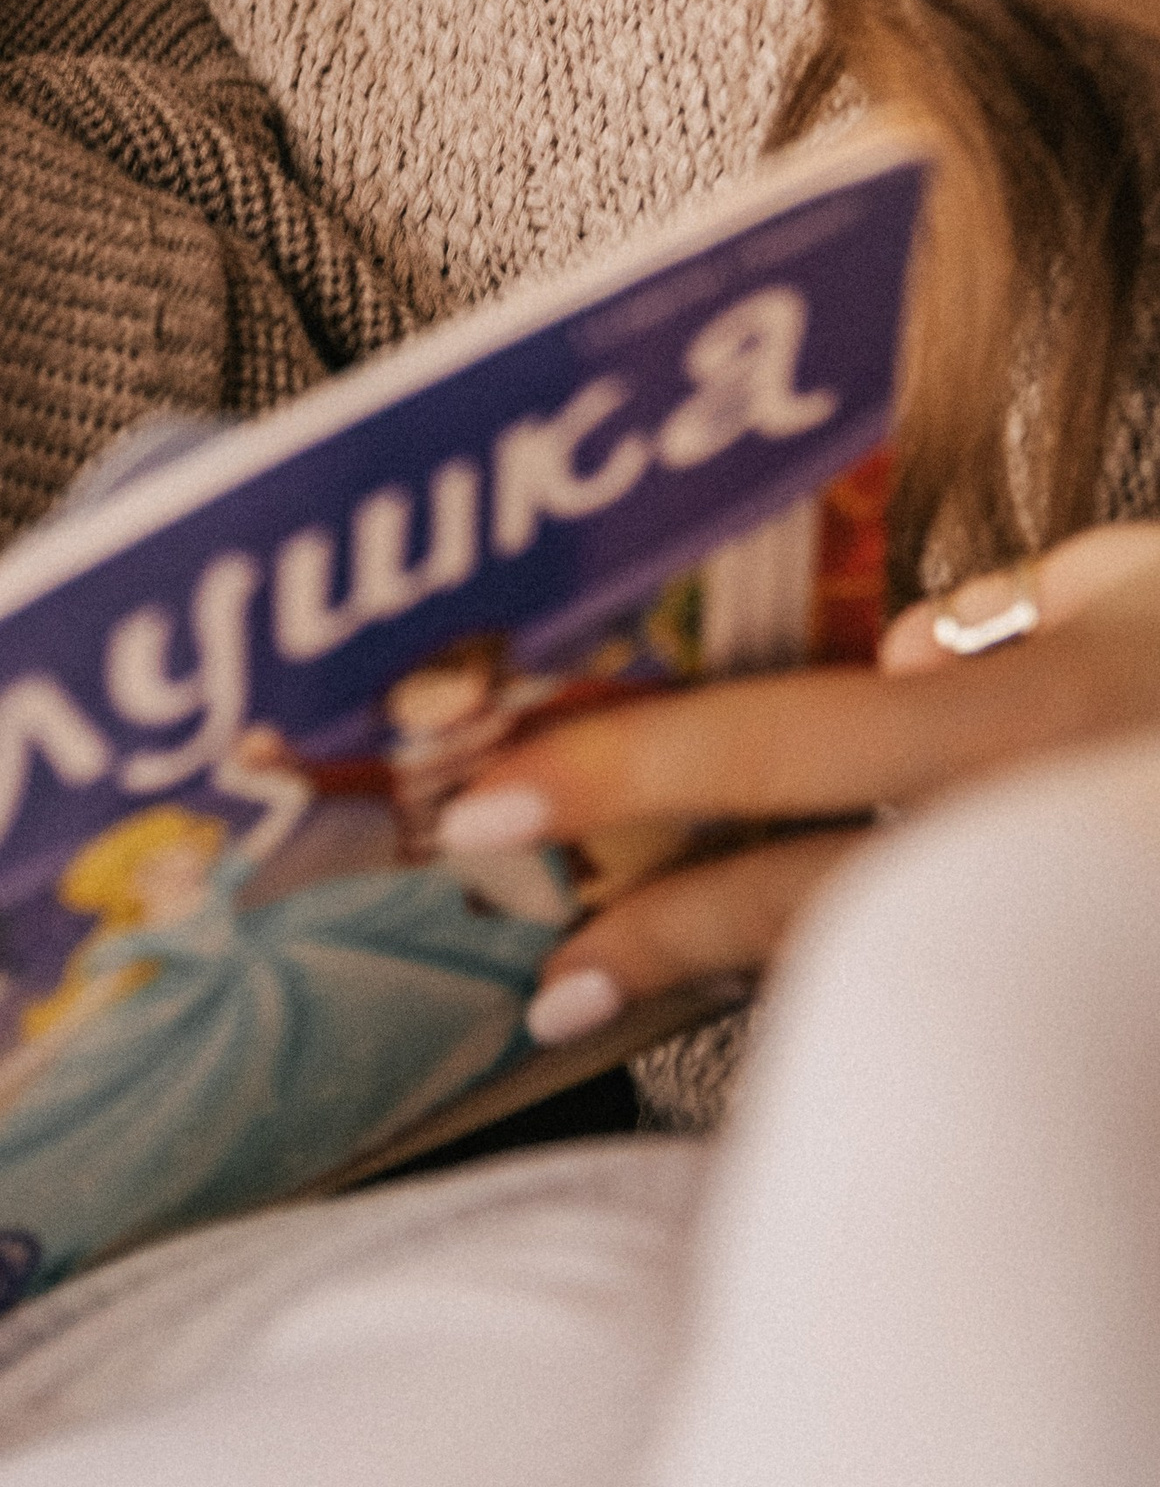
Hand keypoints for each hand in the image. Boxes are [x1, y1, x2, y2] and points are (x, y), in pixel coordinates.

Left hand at [440, 522, 1159, 1040]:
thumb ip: (1001, 614)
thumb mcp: (1133, 591)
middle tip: (518, 937)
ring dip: (715, 971)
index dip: (628, 767)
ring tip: (577, 984)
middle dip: (649, 913)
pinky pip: (952, 988)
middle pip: (814, 891)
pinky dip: (838, 990)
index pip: (790, 741)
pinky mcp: (1094, 983)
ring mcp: (1077, 919)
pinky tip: (736, 986)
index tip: (486, 784)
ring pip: (869, 963)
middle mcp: (1050, 827)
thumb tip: (876, 648)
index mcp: (1044, 713)